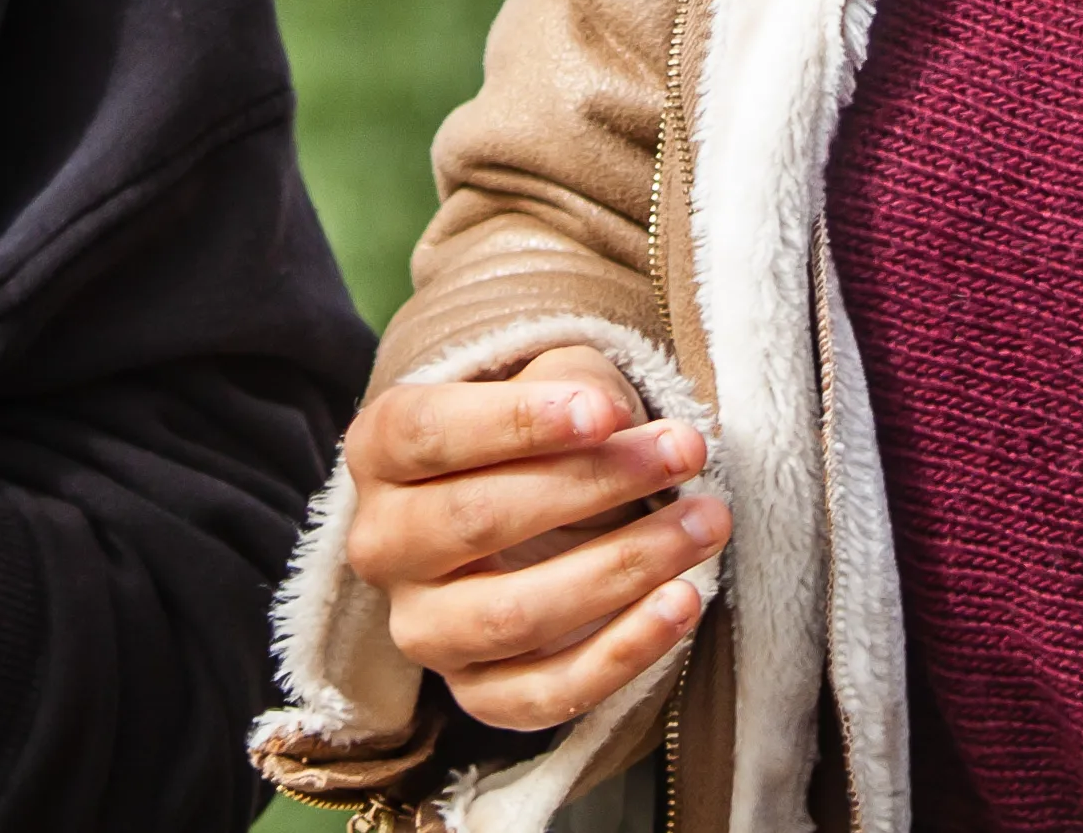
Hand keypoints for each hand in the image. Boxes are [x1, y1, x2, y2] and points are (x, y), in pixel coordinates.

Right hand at [343, 344, 727, 730]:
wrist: (532, 517)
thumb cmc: (542, 439)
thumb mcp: (547, 388)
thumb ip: (572, 390)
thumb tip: (613, 420)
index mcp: (379, 453)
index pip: (429, 434)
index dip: (518, 422)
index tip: (610, 411)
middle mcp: (384, 545)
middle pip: (475, 518)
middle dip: (592, 483)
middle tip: (684, 451)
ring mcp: (423, 629)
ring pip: (512, 614)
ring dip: (621, 567)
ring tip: (703, 523)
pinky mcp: (474, 693)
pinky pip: (542, 694)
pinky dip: (622, 653)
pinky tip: (682, 602)